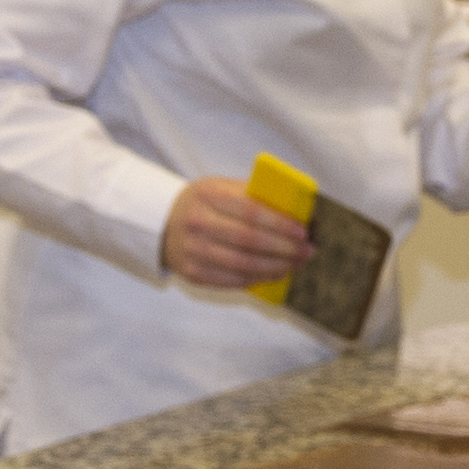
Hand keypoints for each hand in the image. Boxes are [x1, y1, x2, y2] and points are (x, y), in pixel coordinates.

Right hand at [160, 176, 313, 291]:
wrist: (162, 224)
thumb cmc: (202, 204)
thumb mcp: (220, 188)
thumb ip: (251, 195)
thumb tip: (293, 210)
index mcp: (208, 194)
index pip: (250, 211)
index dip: (280, 224)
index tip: (302, 231)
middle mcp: (198, 222)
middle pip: (249, 240)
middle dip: (283, 248)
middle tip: (306, 251)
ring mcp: (193, 250)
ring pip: (242, 264)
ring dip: (275, 267)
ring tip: (295, 264)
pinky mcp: (193, 273)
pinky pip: (232, 280)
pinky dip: (257, 279)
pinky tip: (275, 274)